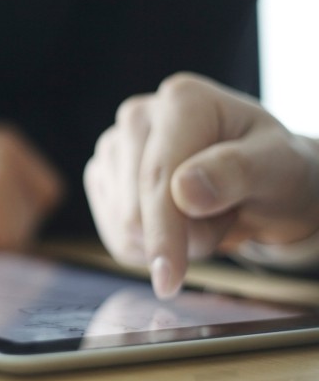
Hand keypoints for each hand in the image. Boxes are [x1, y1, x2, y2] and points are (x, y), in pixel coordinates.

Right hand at [84, 72, 318, 298]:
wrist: (260, 181)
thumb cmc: (273, 169)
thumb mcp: (278, 168)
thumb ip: (236, 172)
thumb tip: (183, 190)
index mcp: (181, 100)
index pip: (158, 180)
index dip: (164, 235)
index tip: (169, 280)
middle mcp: (138, 115)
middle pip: (134, 210)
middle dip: (179, 238)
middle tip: (221, 220)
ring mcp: (113, 145)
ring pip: (122, 226)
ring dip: (167, 240)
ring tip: (202, 214)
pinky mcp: (102, 175)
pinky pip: (113, 234)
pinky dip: (148, 246)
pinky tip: (174, 223)